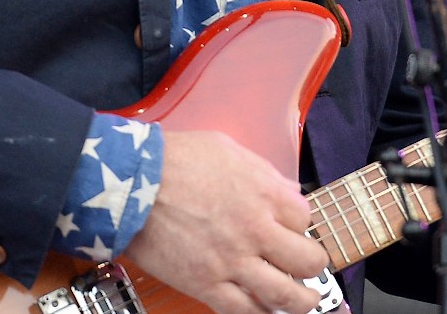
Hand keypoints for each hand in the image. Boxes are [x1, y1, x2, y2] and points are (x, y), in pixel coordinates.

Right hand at [124, 129, 328, 313]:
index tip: (295, 229)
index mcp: (264, 194)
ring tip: (305, 300)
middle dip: (313, 265)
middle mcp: (255, 230)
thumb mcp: (230, 149)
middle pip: (307, 260)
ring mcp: (232, 261)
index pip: (305, 218)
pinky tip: (265, 309)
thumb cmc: (176, 160)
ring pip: (283, 294)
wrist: (133, 184)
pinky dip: (260, 313)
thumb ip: (264, 173)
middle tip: (310, 267)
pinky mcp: (205, 284)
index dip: (302, 225)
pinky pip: (243, 310)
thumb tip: (288, 190)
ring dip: (301, 301)